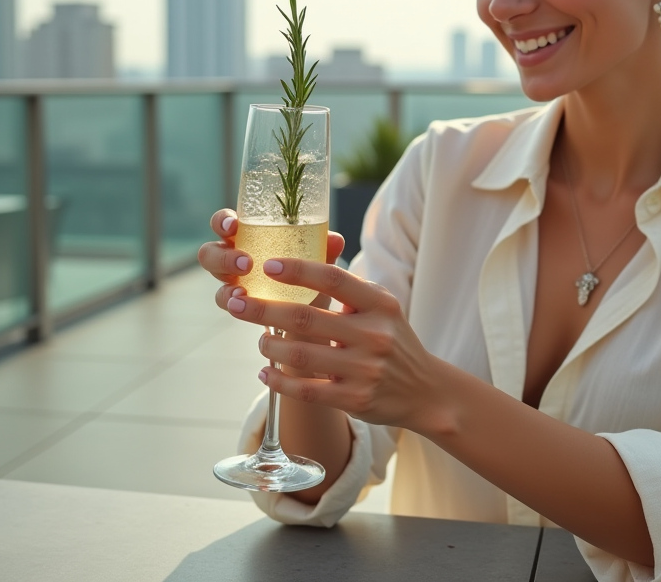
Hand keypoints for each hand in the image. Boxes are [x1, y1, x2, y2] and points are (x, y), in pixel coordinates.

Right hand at [198, 209, 345, 376]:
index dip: (223, 222)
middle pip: (210, 252)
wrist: (312, 319)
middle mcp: (236, 258)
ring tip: (241, 291)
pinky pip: (229, 303)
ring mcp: (234, 283)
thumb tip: (335, 239)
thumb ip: (324, 251)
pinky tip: (243, 305)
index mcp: (250, 237)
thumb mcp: (318, 264)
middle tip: (246, 263)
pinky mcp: (240, 306)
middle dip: (222, 256)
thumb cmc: (310, 278)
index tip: (234, 225)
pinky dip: (233, 303)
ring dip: (226, 285)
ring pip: (216, 281)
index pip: (226, 224)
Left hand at [223, 257, 445, 432]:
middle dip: (263, 310)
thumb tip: (300, 260)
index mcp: (380, 304)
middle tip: (236, 303)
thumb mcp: (381, 308)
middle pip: (306, 318)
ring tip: (260, 342)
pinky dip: (280, 381)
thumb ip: (348, 288)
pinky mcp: (355, 399)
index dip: (298, 269)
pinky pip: (306, 391)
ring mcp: (364, 369)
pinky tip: (266, 373)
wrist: (424, 390)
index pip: (334, 279)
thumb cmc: (392, 340)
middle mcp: (374, 334)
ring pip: (301, 356)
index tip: (267, 265)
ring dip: (270, 347)